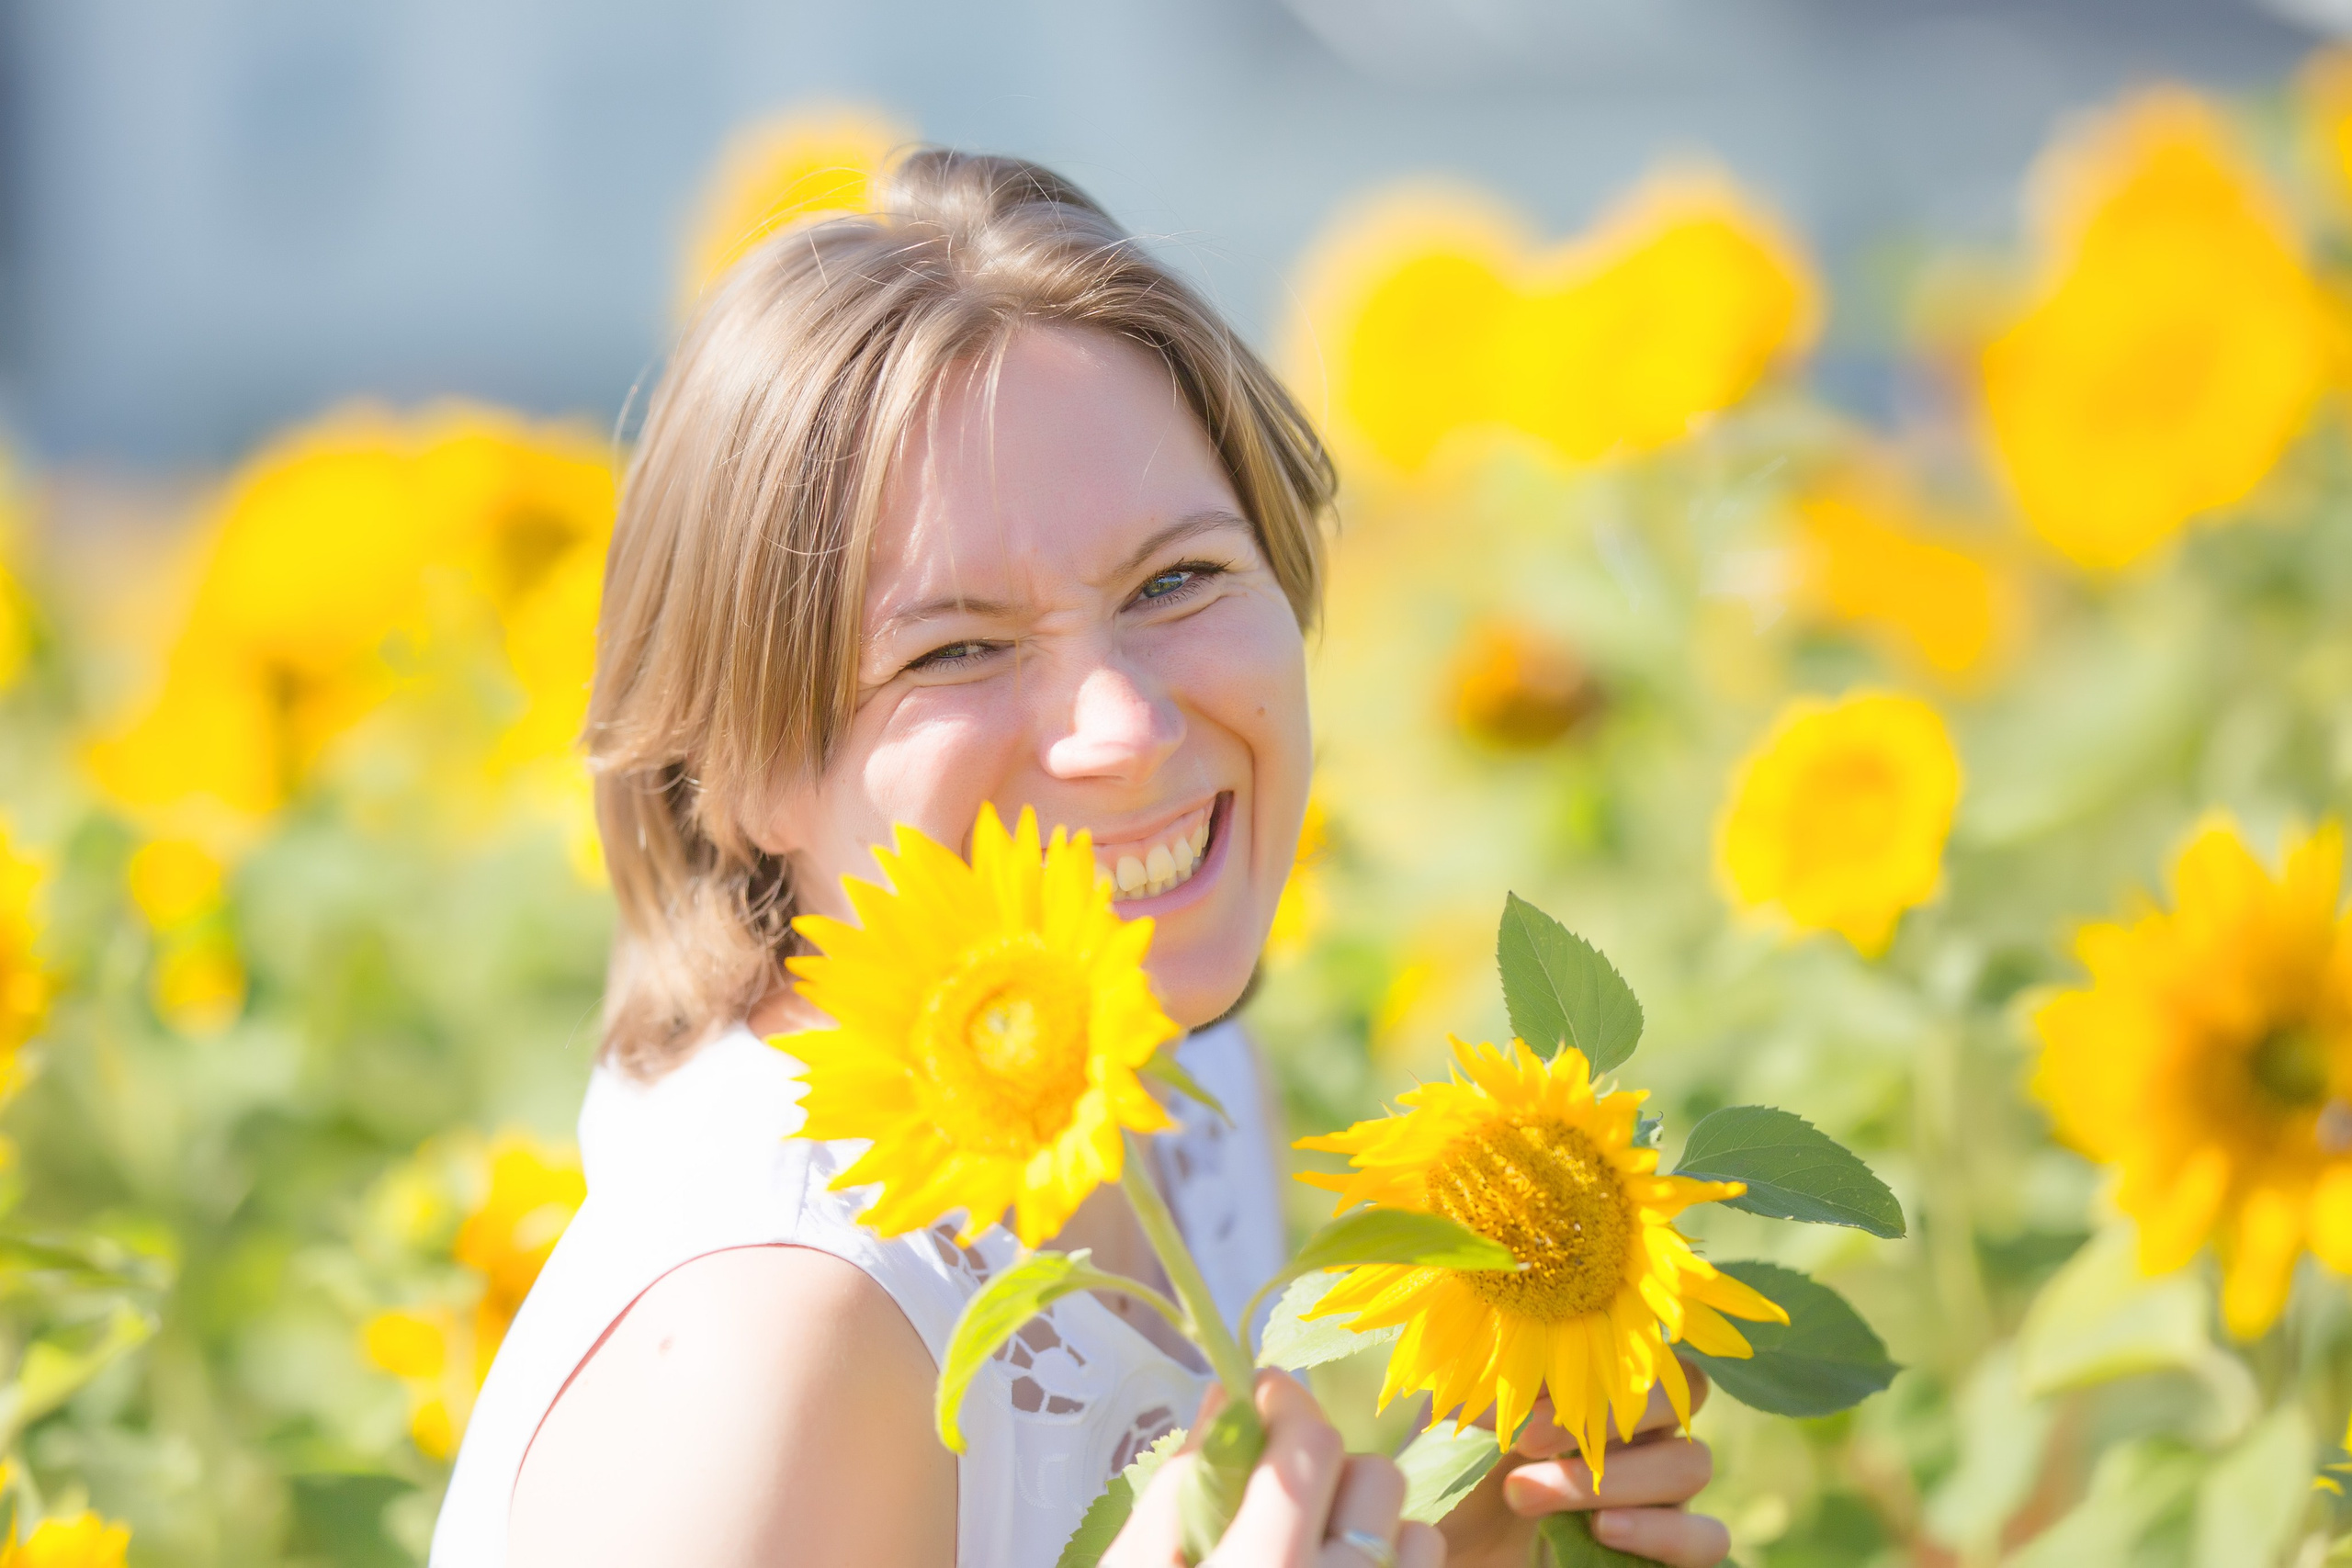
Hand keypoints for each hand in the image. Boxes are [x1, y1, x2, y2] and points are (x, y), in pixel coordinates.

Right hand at [1108, 1371, 1446, 1567]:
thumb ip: (1182, 1485)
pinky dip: (1393, 1567)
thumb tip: (1225, 1396)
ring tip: (1316, 1541)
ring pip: (1419, 1535)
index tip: (1259, 1395)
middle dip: (1329, 1465)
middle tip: (1278, 1486)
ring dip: (1372, 1523)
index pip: (1312, 1444)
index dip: (1284, 1404)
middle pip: (1376, 1479)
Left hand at [1436, 1359, 1727, 1567]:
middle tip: (1524, 1447)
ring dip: (1614, 1478)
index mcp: (1605, 1383)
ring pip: (1693, 1463)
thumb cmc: (1455, 1476)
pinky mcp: (1669, 1550)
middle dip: (1602, 1419)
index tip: (1521, 1417)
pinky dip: (1663, 1531)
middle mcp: (1645, 1431)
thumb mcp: (1459, 1425)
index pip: (1643, 1349)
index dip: (1590, 1376)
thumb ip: (1495, 1386)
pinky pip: (1708, 1538)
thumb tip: (1527, 1367)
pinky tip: (1603, 1528)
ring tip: (1530, 1495)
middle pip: (1685, 1393)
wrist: (1454, 1549)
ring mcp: (1663, 1491)